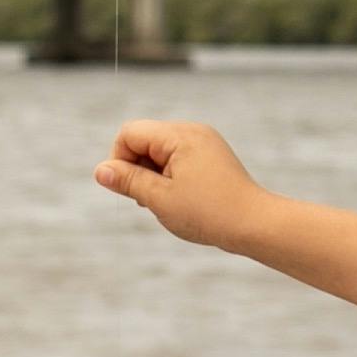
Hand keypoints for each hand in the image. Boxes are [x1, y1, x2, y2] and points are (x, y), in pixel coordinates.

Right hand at [95, 118, 275, 250]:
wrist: (255, 224)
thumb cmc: (209, 212)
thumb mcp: (160, 198)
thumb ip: (128, 181)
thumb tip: (101, 170)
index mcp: (179, 135)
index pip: (130, 133)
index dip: (120, 160)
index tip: (130, 189)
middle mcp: (193, 131)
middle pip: (144, 140)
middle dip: (138, 169)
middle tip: (151, 200)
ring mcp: (204, 142)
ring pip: (159, 152)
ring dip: (153, 176)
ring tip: (169, 202)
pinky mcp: (211, 156)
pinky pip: (177, 159)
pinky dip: (170, 178)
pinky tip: (181, 201)